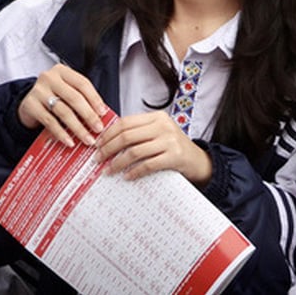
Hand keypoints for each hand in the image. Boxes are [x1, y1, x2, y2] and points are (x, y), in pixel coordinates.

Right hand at [18, 64, 108, 147]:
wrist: (28, 104)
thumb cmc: (52, 97)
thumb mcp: (66, 92)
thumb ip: (81, 99)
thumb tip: (101, 115)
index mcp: (62, 71)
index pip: (82, 83)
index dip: (95, 99)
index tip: (103, 113)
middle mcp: (49, 78)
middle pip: (74, 97)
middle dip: (89, 115)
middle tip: (98, 128)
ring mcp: (38, 91)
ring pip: (63, 111)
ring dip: (77, 127)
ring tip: (87, 138)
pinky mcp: (30, 105)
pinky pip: (50, 121)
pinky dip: (61, 133)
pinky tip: (69, 141)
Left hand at [95, 112, 212, 185]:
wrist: (198, 161)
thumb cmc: (173, 148)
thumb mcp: (158, 133)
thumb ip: (138, 133)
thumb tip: (106, 140)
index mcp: (156, 117)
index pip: (125, 122)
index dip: (108, 134)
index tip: (97, 144)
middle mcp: (163, 126)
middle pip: (127, 136)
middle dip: (108, 148)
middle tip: (98, 159)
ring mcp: (169, 141)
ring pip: (134, 151)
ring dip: (118, 163)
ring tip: (108, 170)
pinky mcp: (174, 157)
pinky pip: (147, 165)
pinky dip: (134, 172)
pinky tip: (127, 177)